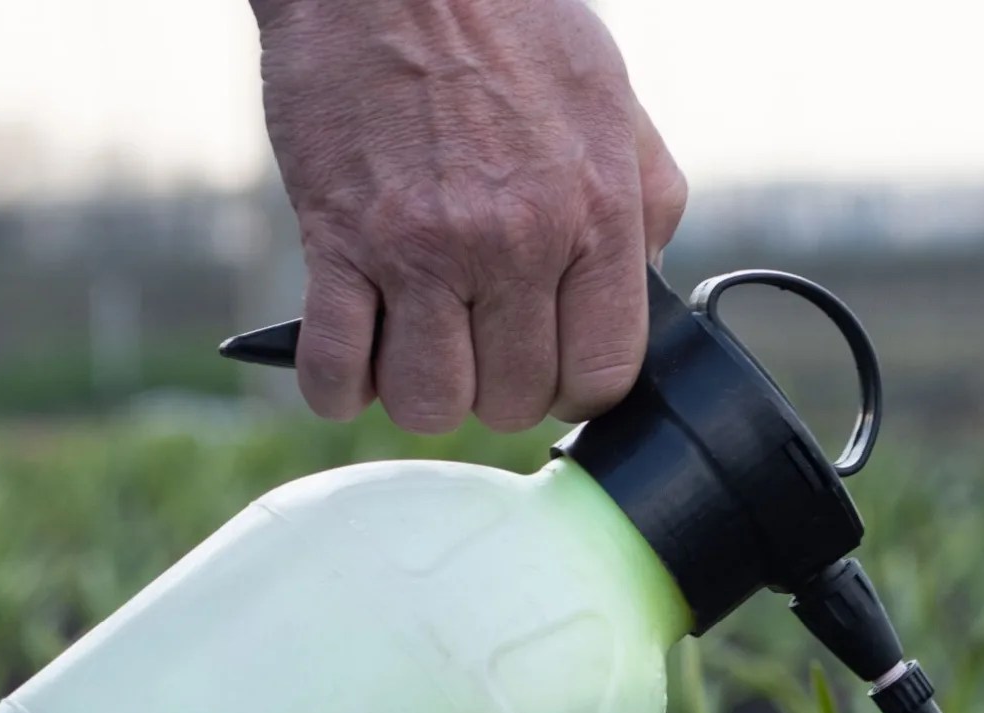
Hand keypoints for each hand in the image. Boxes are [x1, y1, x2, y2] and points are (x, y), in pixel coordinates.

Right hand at [253, 0, 686, 434]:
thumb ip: (643, 200)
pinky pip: (337, 371)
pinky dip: (339, 382)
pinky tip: (356, 350)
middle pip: (511, 401)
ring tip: (418, 340)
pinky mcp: (338, 241)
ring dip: (420, 389)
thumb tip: (646, 286)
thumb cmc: (501, 22)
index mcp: (592, 210)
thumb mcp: (608, 99)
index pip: (601, 374)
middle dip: (496, 385)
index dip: (575, 387)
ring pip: (428, 404)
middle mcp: (513, 241)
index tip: (551, 364)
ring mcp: (421, 248)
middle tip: (478, 335)